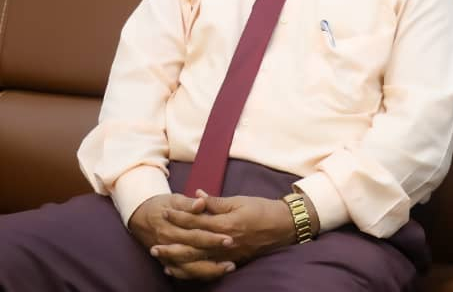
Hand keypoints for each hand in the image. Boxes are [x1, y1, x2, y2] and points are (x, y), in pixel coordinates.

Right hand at [128, 193, 235, 280]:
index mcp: (172, 227)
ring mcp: (167, 255)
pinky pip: (182, 272)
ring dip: (208, 270)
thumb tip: (201, 202)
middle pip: (193, 253)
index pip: (195, 234)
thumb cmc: (162, 205)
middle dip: (214, 256)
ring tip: (228, 267)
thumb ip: (189, 203)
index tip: (229, 239)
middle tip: (234, 256)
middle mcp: (169, 243)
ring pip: (188, 267)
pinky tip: (213, 274)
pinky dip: (196, 275)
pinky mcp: (167, 261)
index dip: (212, 237)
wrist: (140, 216)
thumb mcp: (175, 200)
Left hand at [157, 191, 296, 270]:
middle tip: (154, 244)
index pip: (196, 222)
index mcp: (226, 224)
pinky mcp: (232, 261)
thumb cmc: (263, 210)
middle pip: (192, 246)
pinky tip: (179, 269)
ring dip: (178, 260)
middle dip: (172, 245)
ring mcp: (228, 254)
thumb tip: (197, 195)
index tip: (165, 213)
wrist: (284, 226)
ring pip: (197, 261)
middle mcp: (224, 242)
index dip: (180, 217)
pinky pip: (208, 269)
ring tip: (162, 258)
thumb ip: (216, 202)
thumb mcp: (240, 201)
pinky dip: (191, 270)